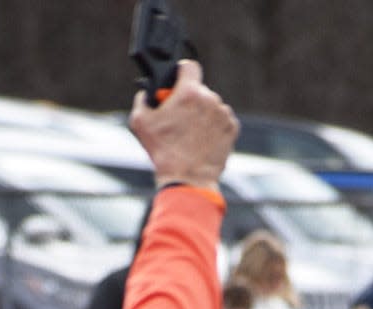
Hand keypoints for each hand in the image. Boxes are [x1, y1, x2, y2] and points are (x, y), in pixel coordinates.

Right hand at [130, 61, 238, 189]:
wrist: (187, 179)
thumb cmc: (164, 152)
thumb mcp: (140, 122)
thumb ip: (142, 99)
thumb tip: (147, 93)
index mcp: (189, 92)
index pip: (188, 66)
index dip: (181, 73)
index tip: (178, 82)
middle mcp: (210, 99)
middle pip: (199, 90)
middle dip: (190, 100)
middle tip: (180, 118)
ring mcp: (223, 114)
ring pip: (211, 105)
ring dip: (203, 114)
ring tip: (191, 133)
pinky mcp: (232, 129)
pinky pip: (222, 120)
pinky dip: (214, 126)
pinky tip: (203, 139)